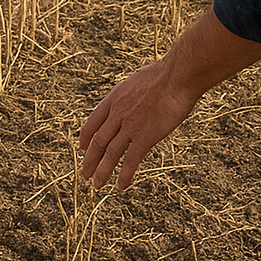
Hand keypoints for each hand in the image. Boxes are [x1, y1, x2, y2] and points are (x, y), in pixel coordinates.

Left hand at [78, 60, 198, 189]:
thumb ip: (129, 96)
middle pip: (98, 141)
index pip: (93, 122)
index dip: (85, 138)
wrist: (177, 77)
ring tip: (97, 185)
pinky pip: (130, 161)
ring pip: (110, 154)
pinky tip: (121, 185)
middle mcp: (118, 113)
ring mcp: (130, 126)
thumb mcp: (136, 81)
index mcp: (114, 98)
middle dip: (89, 160)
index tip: (83, 148)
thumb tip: (130, 102)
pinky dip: (124, 175)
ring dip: (102, 172)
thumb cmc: (163, 76)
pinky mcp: (145, 137)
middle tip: (85, 174)